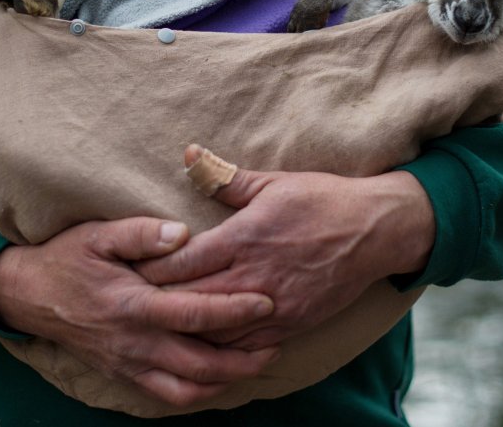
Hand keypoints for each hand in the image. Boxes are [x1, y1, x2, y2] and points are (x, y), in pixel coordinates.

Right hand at [0, 217, 278, 407]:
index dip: (235, 311)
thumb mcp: (100, 234)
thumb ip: (142, 233)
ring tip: (257, 363)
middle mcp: (134, 342)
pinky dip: (198, 392)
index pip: (195, 314)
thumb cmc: (68, 258)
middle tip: (277, 343)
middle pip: (200, 363)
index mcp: (133, 304)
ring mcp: (128, 363)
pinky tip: (220, 378)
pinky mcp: (124, 374)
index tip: (267, 302)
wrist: (28, 295)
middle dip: (244, 358)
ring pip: (188, 389)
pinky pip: (168, 396)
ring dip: (227, 380)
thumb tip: (182, 232)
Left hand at [137, 148, 434, 350]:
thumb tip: (190, 155)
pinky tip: (204, 345)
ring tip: (160, 327)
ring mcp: (273, 305)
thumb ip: (224, 177)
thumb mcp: (272, 182)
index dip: (149, 269)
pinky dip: (221, 347)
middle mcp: (253, 276)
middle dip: (159, 303)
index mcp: (242, 238)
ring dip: (187, 330)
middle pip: (191, 301)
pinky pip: (247, 346)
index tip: (126, 270)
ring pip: (215, 331)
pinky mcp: (292, 324)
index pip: (181, 262)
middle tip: (131, 304)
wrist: (376, 230)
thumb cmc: (322, 200)